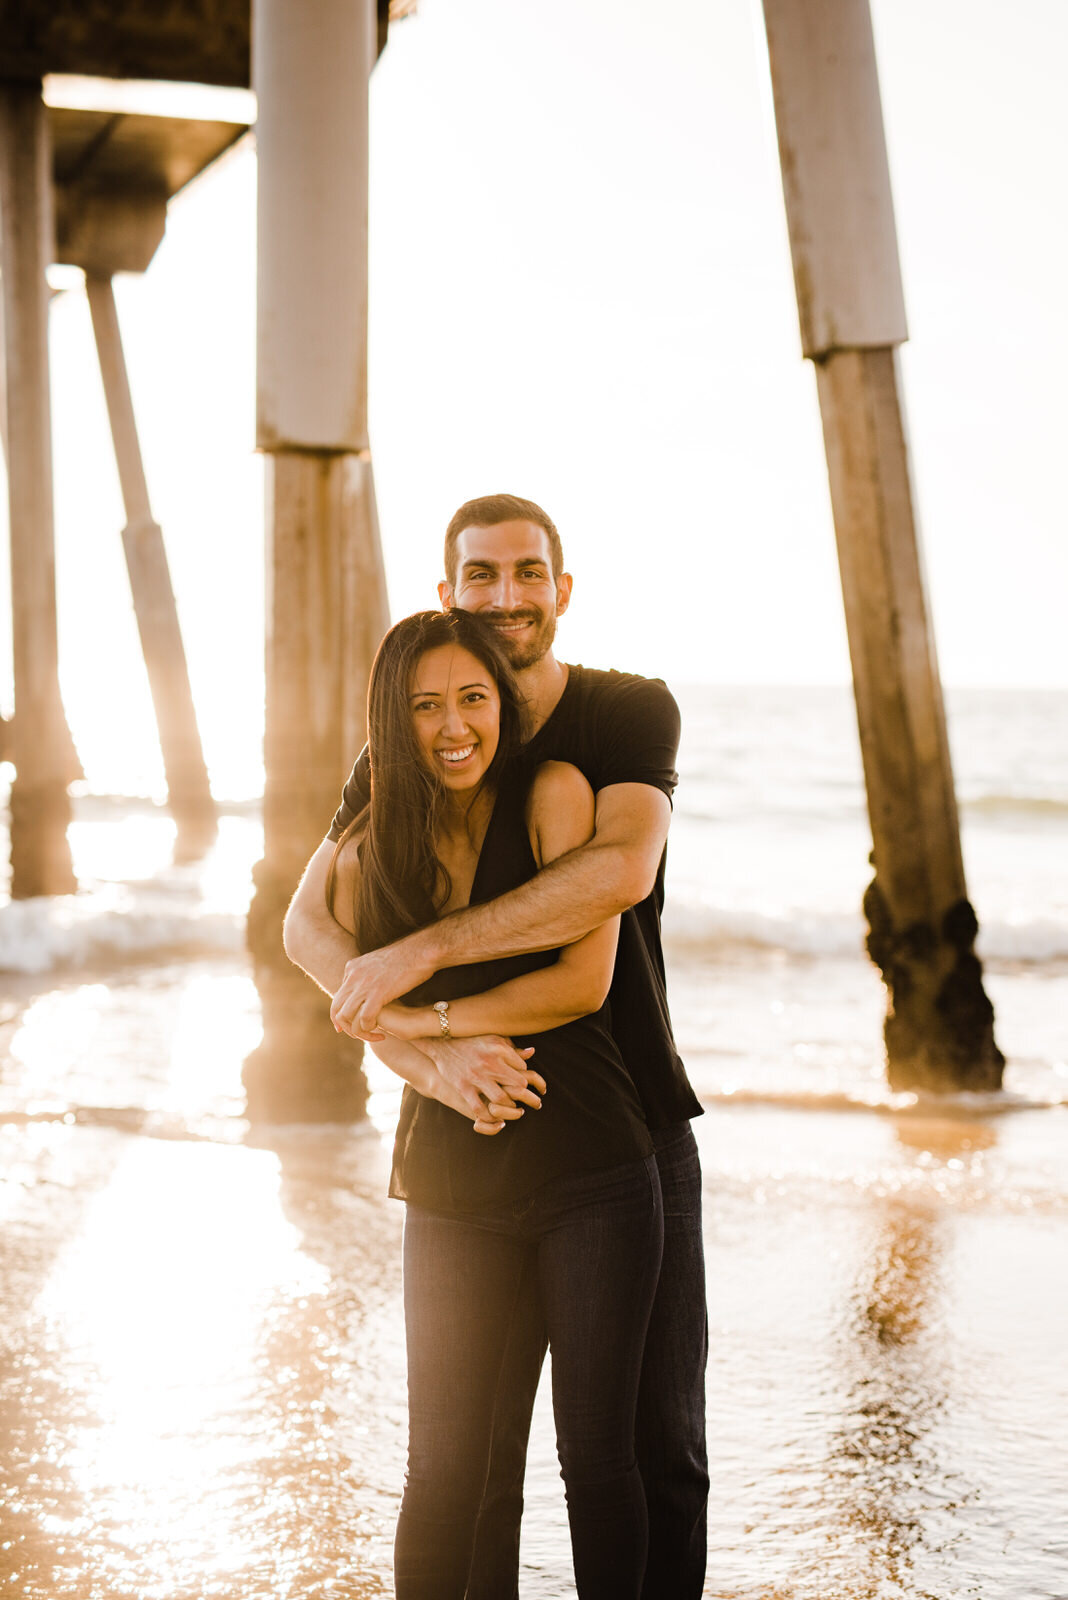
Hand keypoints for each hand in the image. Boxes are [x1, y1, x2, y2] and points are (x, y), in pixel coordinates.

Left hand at [330, 939, 435, 1038]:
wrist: (420, 950)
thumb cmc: (406, 957)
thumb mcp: (377, 962)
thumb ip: (366, 974)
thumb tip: (364, 986)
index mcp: (352, 968)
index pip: (337, 997)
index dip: (338, 1015)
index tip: (343, 1027)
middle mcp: (354, 976)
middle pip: (336, 1008)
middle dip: (344, 1026)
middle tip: (356, 1035)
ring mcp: (364, 984)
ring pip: (347, 1016)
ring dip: (357, 1031)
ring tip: (370, 1035)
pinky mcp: (378, 992)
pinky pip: (365, 1018)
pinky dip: (369, 1028)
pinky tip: (380, 1031)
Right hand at [419, 1034, 546, 1124]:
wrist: (441, 1042)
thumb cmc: (471, 1040)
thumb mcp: (492, 1038)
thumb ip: (511, 1047)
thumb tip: (531, 1052)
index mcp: (499, 1048)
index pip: (522, 1068)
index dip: (525, 1076)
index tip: (524, 1081)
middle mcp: (490, 1062)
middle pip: (518, 1085)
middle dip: (526, 1096)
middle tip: (529, 1101)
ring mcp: (476, 1076)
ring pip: (501, 1098)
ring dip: (509, 1106)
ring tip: (511, 1107)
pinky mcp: (463, 1087)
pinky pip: (479, 1108)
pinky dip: (488, 1116)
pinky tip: (493, 1116)